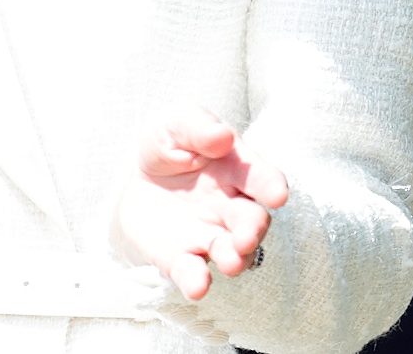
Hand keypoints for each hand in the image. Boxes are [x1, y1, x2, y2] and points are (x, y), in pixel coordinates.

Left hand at [110, 106, 288, 300]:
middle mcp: (230, 208)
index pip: (261, 178)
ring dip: (234, 260)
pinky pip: (193, 271)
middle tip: (246, 238)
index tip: (277, 194)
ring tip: (231, 263)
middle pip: (251, 222)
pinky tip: (197, 287)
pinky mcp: (182, 256)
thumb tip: (222, 136)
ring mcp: (209, 234)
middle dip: (252, 232)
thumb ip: (198, 127)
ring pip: (231, 253)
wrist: (136, 174)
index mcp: (236, 170)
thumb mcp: (176, 124)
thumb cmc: (168, 143)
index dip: (271, 185)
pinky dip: (197, 281)